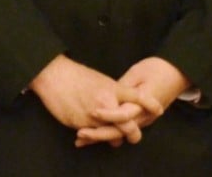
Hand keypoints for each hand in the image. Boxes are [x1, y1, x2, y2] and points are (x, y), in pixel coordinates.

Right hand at [29, 55, 161, 146]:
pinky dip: (93, 134)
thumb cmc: (75, 75)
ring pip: (110, 135)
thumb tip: (121, 109)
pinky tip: (89, 132)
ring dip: (112, 136)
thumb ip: (113, 95)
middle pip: (128, 126)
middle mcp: (106, 104)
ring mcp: (93, 116)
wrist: (52, 75)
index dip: (150, 104)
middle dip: (133, 134)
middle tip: (134, 136)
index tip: (158, 109)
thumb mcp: (99, 80)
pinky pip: (92, 135)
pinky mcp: (80, 124)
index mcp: (112, 89)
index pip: (138, 98)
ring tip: (111, 135)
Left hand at [76, 57, 189, 146]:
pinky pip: (122, 128)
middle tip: (80, 133)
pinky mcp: (139, 118)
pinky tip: (90, 134)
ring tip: (80, 137)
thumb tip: (106, 97)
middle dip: (99, 133)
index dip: (108, 115)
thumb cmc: (157, 70)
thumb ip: (122, 88)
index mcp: (142, 105)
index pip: (124, 115)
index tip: (93, 112)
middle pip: (119, 130)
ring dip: (100, 135)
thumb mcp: (137, 74)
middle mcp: (142, 116)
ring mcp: (142, 120)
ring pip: (119, 132)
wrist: (176, 73)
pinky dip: (107, 132)